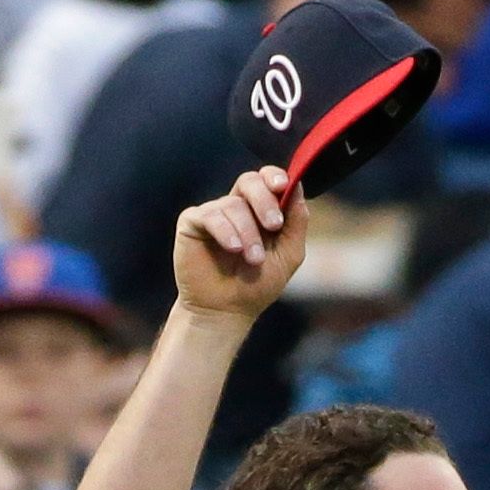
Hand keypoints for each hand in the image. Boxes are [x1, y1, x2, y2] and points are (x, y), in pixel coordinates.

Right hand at [173, 167, 306, 322]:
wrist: (224, 313)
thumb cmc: (256, 287)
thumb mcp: (288, 255)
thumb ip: (297, 221)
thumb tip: (297, 186)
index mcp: (259, 210)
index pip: (266, 179)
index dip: (275, 176)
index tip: (283, 186)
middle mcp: (236, 207)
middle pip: (249, 181)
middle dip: (265, 201)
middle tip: (273, 225)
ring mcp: (213, 214)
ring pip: (232, 204)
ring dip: (247, 232)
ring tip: (253, 258)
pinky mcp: (191, 223)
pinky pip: (210, 215)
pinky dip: (225, 230)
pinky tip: (233, 248)